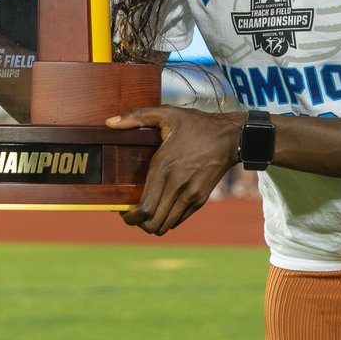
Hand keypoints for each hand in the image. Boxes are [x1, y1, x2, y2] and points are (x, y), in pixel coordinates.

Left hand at [105, 104, 243, 234]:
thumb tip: (109, 122)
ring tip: (146, 213)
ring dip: (153, 224)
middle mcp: (177, 185)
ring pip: (166, 225)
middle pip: (153, 223)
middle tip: (132, 214)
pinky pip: (179, 220)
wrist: (230, 137)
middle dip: (138, 223)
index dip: (130, 216)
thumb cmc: (196, 124)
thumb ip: (137, 116)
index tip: (123, 211)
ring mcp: (190, 194)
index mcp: (164, 167)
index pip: (144, 209)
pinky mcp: (200, 199)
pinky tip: (162, 208)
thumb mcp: (167, 113)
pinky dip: (168, 219)